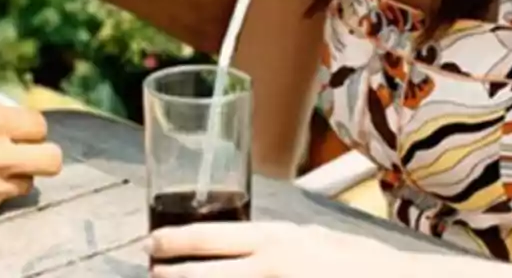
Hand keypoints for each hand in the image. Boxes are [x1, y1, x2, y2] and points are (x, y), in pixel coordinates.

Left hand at [147, 221, 418, 276]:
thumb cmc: (359, 264)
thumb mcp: (314, 238)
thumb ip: (278, 242)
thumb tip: (246, 246)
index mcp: (275, 241)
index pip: (210, 237)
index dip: (175, 241)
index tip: (152, 243)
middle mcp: (269, 268)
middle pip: (202, 275)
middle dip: (171, 275)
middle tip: (153, 273)